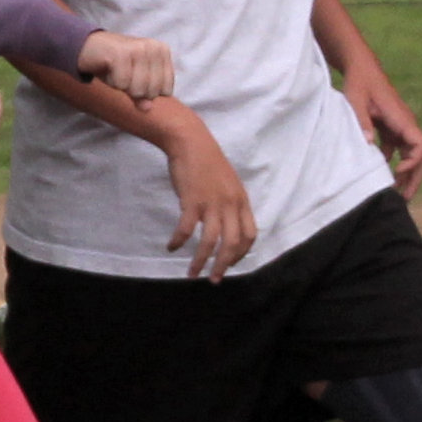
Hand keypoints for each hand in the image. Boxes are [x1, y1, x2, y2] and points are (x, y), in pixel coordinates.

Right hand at [75, 29, 176, 103]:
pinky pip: (121, 84)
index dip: (147, 92)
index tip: (134, 78)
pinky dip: (112, 81)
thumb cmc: (113, 64)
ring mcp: (138, 48)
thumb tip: (147, 108)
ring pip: (138, 89)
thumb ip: (143, 95)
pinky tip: (108, 68)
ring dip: (122, 86)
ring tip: (116, 71)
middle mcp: (154, 47)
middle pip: (151, 92)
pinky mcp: (121, 53)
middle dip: (134, 90)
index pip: (166, 90)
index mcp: (162, 51)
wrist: (87, 47)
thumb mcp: (132, 81)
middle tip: (123, 74)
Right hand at [157, 123, 258, 280]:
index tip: (230, 263)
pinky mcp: (192, 201)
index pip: (250, 235)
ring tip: (192, 274)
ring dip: (201, 261)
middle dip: (223, 266)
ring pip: (210, 242)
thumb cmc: (207, 161)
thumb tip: (226, 223)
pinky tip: (171, 247)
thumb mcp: (227, 183)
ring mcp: (211, 203)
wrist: (191, 142)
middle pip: (232, 244)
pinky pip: (186, 229)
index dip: (242, 254)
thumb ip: (230, 203)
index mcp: (241, 201)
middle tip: (214, 280)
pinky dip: (178, 241)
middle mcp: (230, 205)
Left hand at [349, 70, 421, 191]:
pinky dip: (393, 164)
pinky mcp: (391, 128)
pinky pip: (398, 150)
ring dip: (406, 173)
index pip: (420, 144)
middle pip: (420, 155)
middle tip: (405, 198)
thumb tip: (369, 145)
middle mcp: (405, 124)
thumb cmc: (359, 83)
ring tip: (396, 194)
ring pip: (410, 154)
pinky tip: (382, 176)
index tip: (397, 172)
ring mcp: (400, 127)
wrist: (362, 68)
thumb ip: (362, 122)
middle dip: (415, 177)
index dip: (414, 162)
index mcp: (401, 118)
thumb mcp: (355, 101)